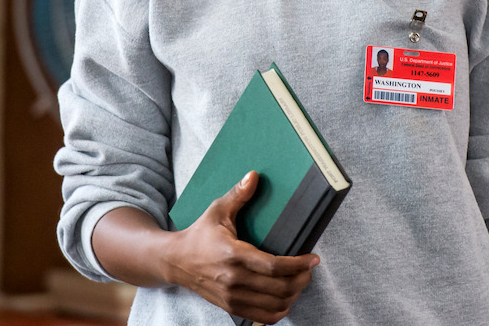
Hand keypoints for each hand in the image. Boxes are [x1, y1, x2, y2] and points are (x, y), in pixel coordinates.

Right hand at [166, 171, 318, 323]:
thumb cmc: (199, 234)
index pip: (273, 265)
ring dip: (293, 295)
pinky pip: (263, 317)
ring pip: (274, 304)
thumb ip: (238, 195)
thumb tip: (254, 176)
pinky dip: (279, 311)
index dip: (298, 264)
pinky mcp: (230, 306)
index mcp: (233, 254)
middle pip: (279, 287)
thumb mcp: (217, 211)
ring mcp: (232, 296)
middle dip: (302, 279)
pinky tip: (285, 299)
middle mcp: (234, 279)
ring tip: (300, 281)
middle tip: (310, 269)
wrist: (175, 261)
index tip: (313, 258)